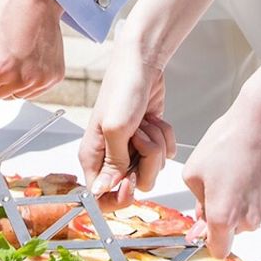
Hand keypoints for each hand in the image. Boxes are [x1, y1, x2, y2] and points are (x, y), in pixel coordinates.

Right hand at [80, 42, 174, 202]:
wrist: (143, 64)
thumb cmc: (123, 89)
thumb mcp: (116, 128)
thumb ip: (112, 164)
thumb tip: (100, 192)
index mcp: (94, 157)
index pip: (101, 196)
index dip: (119, 196)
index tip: (131, 180)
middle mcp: (112, 157)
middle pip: (135, 184)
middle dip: (145, 161)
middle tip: (139, 137)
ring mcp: (132, 149)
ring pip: (153, 169)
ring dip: (156, 144)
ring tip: (145, 122)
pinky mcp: (150, 140)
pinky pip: (165, 155)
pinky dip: (165, 136)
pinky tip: (154, 119)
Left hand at [182, 96, 260, 257]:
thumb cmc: (228, 141)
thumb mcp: (194, 170)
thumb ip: (197, 200)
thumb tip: (203, 214)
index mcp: (223, 216)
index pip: (218, 249)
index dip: (210, 237)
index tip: (207, 225)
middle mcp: (249, 219)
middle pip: (235, 231)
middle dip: (226, 215)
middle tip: (221, 185)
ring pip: (252, 218)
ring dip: (244, 204)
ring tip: (239, 172)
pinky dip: (260, 194)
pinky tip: (255, 170)